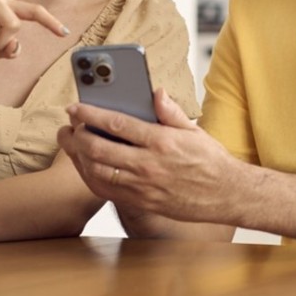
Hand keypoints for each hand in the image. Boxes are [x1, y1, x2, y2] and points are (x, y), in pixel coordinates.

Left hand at [58, 88, 241, 225]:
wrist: (227, 195)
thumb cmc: (211, 162)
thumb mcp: (193, 130)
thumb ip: (170, 111)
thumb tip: (155, 92)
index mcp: (161, 142)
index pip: (116, 124)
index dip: (90, 114)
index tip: (76, 108)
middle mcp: (149, 165)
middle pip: (98, 149)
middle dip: (76, 136)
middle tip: (69, 127)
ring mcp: (143, 187)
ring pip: (97, 172)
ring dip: (78, 158)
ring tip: (73, 145)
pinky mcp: (141, 203)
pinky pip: (106, 191)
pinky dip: (90, 177)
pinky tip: (86, 167)